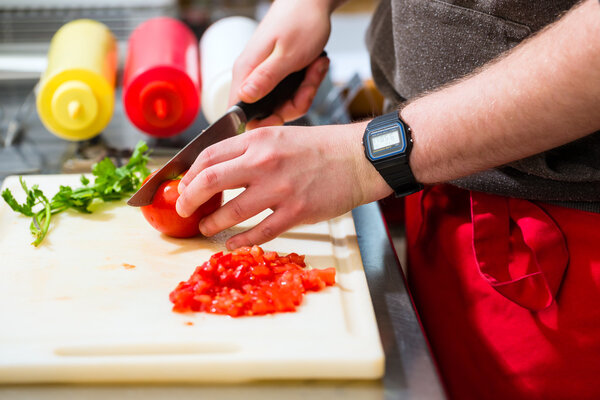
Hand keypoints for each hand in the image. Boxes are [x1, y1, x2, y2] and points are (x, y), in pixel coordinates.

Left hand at [175, 122, 392, 248]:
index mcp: (259, 139)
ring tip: (206, 228)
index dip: (189, 174)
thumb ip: (250, 150)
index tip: (182, 186)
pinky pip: (259, 233)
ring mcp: (280, 188)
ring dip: (212, 223)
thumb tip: (218, 169)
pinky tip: (232, 244)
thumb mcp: (280, 136)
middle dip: (188, 199)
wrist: (358, 159)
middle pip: (210, 181)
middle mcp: (265, 161)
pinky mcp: (295, 212)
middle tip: (182, 209)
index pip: (209, 155)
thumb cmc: (321, 148)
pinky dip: (240, 241)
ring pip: (231, 212)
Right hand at [229, 0, 332, 129]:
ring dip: (305, 90)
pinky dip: (307, 83)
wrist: (311, 1)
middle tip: (309, 82)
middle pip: (269, 112)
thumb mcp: (287, 55)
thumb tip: (243, 98)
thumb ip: (265, 79)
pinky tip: (315, 66)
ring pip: (285, 103)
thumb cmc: (300, 22)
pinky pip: (292, 92)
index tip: (285, 113)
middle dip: (295, 103)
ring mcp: (264, 75)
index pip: (238, 113)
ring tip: (315, 68)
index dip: (262, 122)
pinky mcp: (277, 74)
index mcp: (246, 73)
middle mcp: (251, 77)